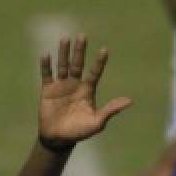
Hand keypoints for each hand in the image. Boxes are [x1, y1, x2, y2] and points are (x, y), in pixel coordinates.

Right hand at [38, 34, 132, 149]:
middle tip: (82, 36)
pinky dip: (46, 66)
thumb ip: (111, 110)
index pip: (94, 73)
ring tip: (65, 38)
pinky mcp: (47, 90)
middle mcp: (75, 84)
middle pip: (78, 64)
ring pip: (63, 65)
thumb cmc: (80, 132)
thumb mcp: (97, 122)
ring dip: (64, 53)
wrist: (59, 139)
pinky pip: (47, 75)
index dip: (99, 62)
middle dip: (80, 50)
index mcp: (88, 90)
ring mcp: (61, 86)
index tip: (105, 50)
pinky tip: (46, 54)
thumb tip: (130, 101)